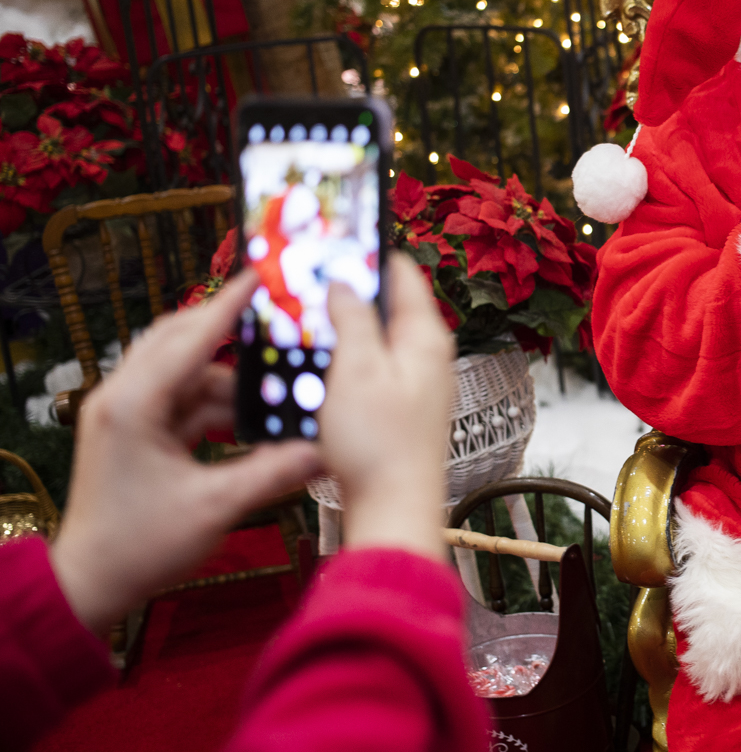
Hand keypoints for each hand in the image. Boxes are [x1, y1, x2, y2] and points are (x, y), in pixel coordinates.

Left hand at [50, 272, 322, 636]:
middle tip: (273, 315)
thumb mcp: (216, 507)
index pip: (190, 338)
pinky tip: (249, 417)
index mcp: (133, 405)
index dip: (229, 306)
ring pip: (182, 371)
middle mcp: (121, 398)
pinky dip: (214, 402)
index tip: (261, 276)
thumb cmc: (140, 546)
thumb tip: (325, 450)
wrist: (90, 583)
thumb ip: (273, 471)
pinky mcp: (132, 432)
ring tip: (273, 384)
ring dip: (226, 378)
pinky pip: (180, 398)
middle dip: (226, 329)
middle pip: (179, 340)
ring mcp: (124, 414)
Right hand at [320, 252, 454, 561]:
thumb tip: (343, 282)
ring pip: (374, 338)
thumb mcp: (356, 369)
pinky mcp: (398, 409)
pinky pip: (369, 369)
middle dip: (347, 291)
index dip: (365, 253)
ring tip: (303, 321)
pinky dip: (343, 361)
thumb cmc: (379, 444)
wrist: (393, 510)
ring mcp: (415, 383)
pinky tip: (315, 368)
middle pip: (386, 305)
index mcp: (425, 336)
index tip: (330, 241)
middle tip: (305, 280)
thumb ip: (352, 319)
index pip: (401, 272)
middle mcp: (427, 356)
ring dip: (341, 329)